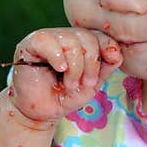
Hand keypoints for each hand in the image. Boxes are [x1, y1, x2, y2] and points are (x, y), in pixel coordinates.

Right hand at [8, 27, 122, 123]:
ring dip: (75, 67)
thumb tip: (117, 53)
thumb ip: (105, 66)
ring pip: (70, 40)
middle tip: (85, 84)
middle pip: (86, 36)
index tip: (112, 61)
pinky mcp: (29, 45)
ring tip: (69, 84)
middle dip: (91, 63)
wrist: (42, 112)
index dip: (108, 46)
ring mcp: (47, 39)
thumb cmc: (65, 97)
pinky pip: (46, 41)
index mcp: (80, 43)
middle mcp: (64, 37)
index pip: (98, 34)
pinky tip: (60, 70)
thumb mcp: (91, 83)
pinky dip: (57, 57)